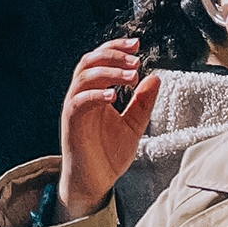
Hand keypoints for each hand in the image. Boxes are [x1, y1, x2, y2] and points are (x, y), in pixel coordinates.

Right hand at [57, 39, 159, 220]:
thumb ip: (142, 103)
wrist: (94, 181)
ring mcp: (75, 107)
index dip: (116, 48)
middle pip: (89, 62)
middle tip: (136, 59)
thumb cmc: (108, 154)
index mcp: (95, 92)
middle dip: (112, 55)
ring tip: (131, 75)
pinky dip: (95, 94)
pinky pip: (79, 101)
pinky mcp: (71, 122)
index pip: (101, 60)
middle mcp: (82, 95)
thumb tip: (155, 77)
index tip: (137, 45)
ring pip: (84, 77)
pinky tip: (113, 95)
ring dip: (108, 71)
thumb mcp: (134, 125)